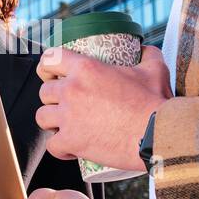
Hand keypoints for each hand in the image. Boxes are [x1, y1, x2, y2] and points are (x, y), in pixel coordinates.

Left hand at [35, 45, 171, 172]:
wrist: (157, 134)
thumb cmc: (155, 103)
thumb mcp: (154, 70)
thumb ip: (147, 55)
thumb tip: (145, 49)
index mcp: (86, 68)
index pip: (51, 59)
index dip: (47, 67)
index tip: (51, 74)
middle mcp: (72, 90)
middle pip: (44, 92)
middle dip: (53, 99)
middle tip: (66, 106)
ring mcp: (69, 117)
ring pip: (42, 117)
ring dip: (52, 122)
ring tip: (65, 126)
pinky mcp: (71, 141)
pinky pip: (52, 145)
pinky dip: (60, 149)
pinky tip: (69, 149)